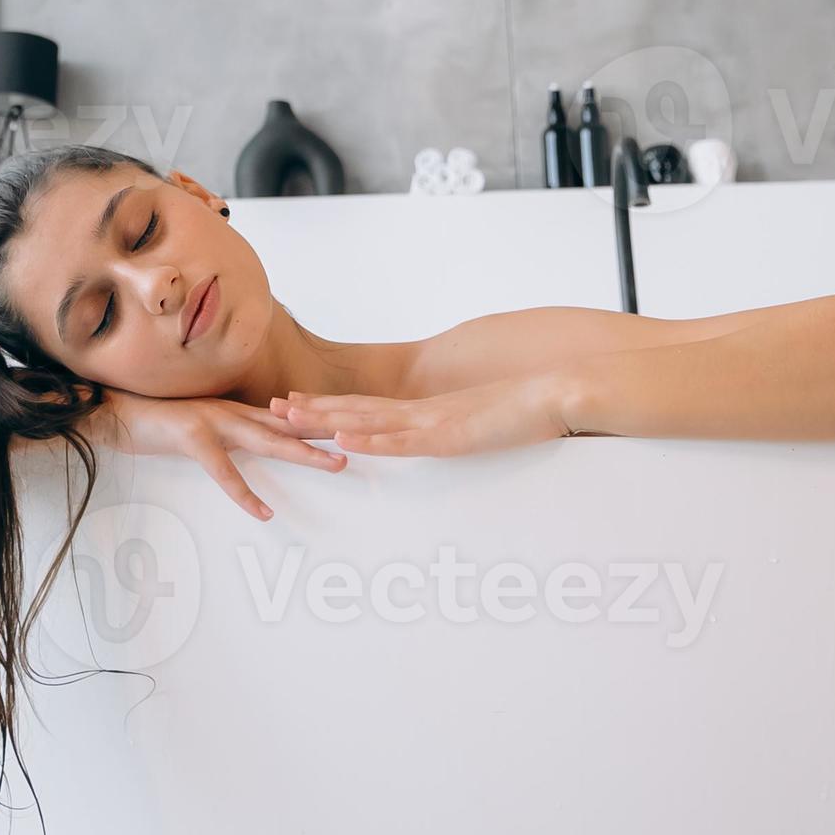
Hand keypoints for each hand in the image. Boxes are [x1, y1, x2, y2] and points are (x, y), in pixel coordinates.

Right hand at [93, 393, 343, 519]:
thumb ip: (228, 433)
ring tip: (333, 466)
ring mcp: (212, 421)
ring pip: (267, 439)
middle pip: (288, 424)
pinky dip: (244, 493)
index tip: (353, 429)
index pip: (286, 416)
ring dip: (303, 453)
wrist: (113, 410)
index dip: (320, 422)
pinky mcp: (191, 437)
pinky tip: (263, 512)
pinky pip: (223, 470)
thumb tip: (255, 444)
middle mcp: (230, 411)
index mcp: (234, 410)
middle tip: (361, 446)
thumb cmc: (155, 422)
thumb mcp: (200, 428)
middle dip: (326, 434)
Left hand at [269, 375, 574, 457]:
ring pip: (369, 421)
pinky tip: (344, 438)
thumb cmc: (532, 412)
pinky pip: (404, 440)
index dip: (333, 407)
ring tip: (289, 418)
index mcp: (431, 411)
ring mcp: (434, 422)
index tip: (299, 406)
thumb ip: (467, 431)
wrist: (562, 393)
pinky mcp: (451, 435)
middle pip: (358, 409)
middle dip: (314, 410)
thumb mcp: (489, 426)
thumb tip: (457, 441)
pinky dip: (371, 439)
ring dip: (327, 420)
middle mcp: (425, 412)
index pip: (372, 409)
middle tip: (272, 408)